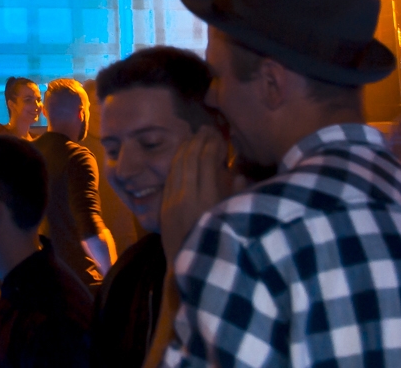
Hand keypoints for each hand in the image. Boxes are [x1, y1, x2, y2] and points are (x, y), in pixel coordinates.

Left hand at [160, 125, 233, 259]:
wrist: (190, 270)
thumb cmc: (219, 248)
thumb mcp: (233, 221)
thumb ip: (236, 196)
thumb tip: (236, 173)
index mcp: (207, 200)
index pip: (207, 162)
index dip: (213, 145)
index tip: (220, 136)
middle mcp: (187, 197)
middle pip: (191, 159)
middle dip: (199, 141)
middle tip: (207, 128)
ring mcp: (172, 201)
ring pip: (177, 165)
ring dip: (186, 147)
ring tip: (194, 136)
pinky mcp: (164, 206)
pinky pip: (170, 177)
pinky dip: (176, 162)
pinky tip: (181, 154)